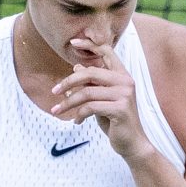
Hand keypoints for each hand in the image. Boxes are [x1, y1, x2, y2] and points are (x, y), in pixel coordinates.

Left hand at [50, 35, 146, 159]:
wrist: (131, 143)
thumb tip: (76, 68)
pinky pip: (91, 107)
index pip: (107, 51)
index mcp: (122, 75)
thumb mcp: (101, 100)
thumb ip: (92, 85)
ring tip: (57, 110)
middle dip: (68, 81)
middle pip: (90, 72)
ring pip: (87, 92)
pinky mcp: (120, 109)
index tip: (72, 42)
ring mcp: (124, 94)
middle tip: (54, 91)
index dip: (90, 44)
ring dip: (68, 103)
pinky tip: (76, 122)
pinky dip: (79, 115)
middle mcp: (125, 81)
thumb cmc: (115, 121)